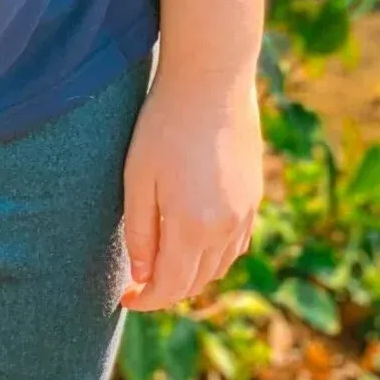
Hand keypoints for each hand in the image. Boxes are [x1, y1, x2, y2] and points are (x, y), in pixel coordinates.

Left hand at [117, 68, 260, 312]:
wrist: (211, 79)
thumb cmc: (164, 123)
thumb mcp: (137, 176)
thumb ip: (139, 231)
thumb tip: (142, 275)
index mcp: (192, 227)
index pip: (170, 287)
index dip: (146, 300)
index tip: (125, 297)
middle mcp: (225, 228)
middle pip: (196, 282)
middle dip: (166, 290)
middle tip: (139, 282)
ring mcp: (245, 213)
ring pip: (219, 267)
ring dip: (191, 275)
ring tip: (163, 263)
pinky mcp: (254, 196)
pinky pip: (236, 244)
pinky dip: (215, 256)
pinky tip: (196, 242)